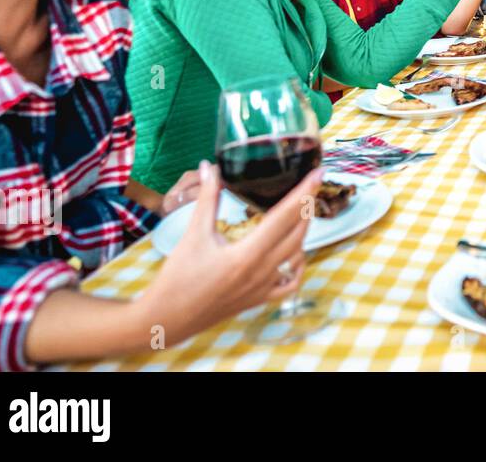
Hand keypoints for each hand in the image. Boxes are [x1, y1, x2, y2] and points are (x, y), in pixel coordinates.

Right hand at [135, 161, 317, 343]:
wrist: (167, 318)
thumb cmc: (178, 277)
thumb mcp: (193, 233)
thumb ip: (207, 198)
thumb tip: (209, 167)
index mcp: (248, 254)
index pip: (285, 216)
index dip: (303, 192)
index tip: (318, 174)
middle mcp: (262, 272)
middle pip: (297, 233)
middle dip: (307, 206)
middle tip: (312, 185)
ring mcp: (264, 288)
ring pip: (297, 255)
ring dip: (304, 231)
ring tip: (304, 211)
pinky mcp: (260, 300)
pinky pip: (291, 283)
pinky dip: (298, 265)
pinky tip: (295, 253)